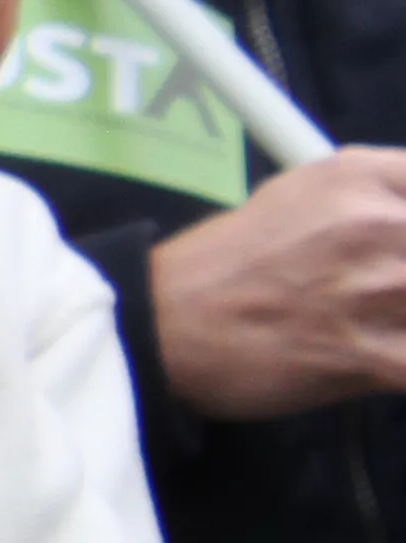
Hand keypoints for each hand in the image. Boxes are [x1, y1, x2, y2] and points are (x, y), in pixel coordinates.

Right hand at [149, 151, 405, 417]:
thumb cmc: (227, 265)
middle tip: (391, 295)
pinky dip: (405, 366)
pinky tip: (386, 365)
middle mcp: (376, 222)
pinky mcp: (368, 355)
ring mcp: (376, 289)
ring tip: (382, 327)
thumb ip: (378, 198)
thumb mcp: (302, 195)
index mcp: (360, 176)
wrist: (161, 326)